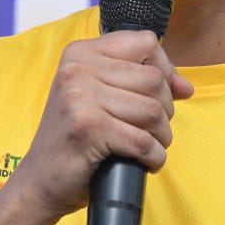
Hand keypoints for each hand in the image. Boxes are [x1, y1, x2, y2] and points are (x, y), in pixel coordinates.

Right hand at [6, 31, 192, 224]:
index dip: (164, 70)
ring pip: (154, 111)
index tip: (159, 96)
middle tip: (147, 131)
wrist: (39, 181)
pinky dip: (153, 158)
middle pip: (154, 79)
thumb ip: (139, 84)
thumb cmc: (74, 141)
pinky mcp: (88, 128)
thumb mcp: (99, 98)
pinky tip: (142, 162)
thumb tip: (185, 86)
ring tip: (146, 147)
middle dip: (164, 111)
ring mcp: (80, 97)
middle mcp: (77, 69)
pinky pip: (144, 141)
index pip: (145, 42)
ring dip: (160, 137)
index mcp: (80, 53)